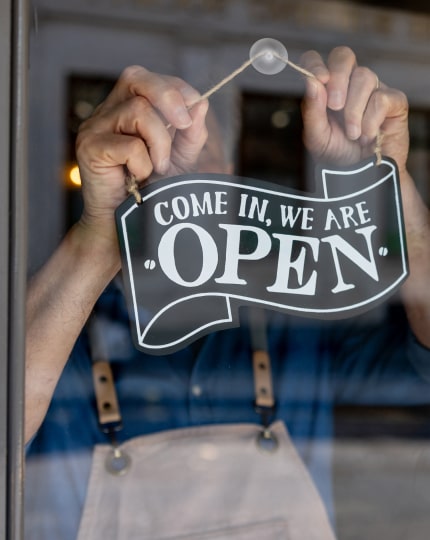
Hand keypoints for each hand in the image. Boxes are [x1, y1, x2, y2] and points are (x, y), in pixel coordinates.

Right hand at [75, 66, 208, 229]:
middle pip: (135, 78)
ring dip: (160, 143)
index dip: (174, 86)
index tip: (195, 105)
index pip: (146, 78)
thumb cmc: (149, 191)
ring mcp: (94, 128)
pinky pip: (129, 145)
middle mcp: (106, 112)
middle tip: (185, 125)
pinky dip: (143, 164)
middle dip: (169, 97)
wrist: (125, 226)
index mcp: (124, 108)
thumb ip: (190, 134)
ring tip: (158, 169)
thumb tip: (201, 104)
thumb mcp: (178, 159)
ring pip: (138, 111)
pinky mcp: (89, 148)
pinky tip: (137, 179)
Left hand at [300, 46, 408, 172]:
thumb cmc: (338, 155)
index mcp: (326, 90)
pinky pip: (382, 98)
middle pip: (343, 56)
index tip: (318, 81)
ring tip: (352, 135)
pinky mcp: (394, 102)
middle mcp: (349, 85)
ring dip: (354, 111)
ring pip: (364, 77)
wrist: (362, 178)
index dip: (316, 64)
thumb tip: (312, 82)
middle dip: (338, 79)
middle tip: (335, 107)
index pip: (317, 60)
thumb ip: (312, 111)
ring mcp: (373, 90)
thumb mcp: (317, 137)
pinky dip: (371, 120)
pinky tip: (368, 136)